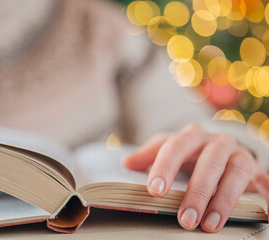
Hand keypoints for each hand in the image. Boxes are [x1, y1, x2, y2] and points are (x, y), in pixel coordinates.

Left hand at [123, 123, 268, 232]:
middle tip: (184, 218)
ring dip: (223, 201)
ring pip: (235, 174)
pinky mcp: (257, 172)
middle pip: (208, 163)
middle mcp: (218, 142)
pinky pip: (265, 184)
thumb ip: (149, 154)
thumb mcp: (169, 149)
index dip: (165, 167)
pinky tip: (265, 217)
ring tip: (209, 225)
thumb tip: (126, 163)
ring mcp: (239, 156)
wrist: (222, 149)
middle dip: (196, 192)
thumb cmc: (190, 152)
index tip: (155, 191)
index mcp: (192, 135)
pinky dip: (266, 200)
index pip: (175, 146)